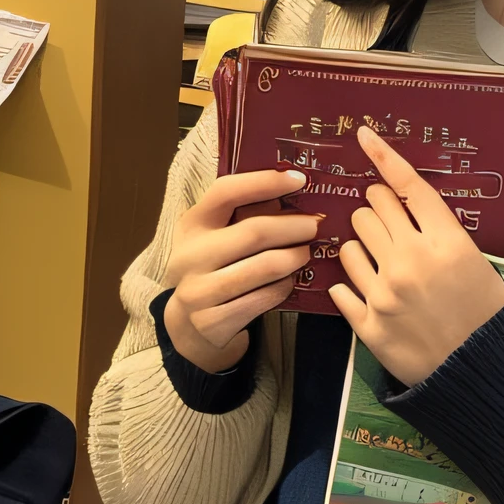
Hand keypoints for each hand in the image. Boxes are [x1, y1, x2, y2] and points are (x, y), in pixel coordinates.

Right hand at [162, 168, 321, 373]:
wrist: (187, 325)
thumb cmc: (212, 268)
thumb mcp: (214, 237)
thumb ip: (243, 214)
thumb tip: (292, 190)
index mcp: (192, 224)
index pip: (226, 192)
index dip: (263, 182)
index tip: (299, 179)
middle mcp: (191, 256)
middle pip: (254, 232)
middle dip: (294, 226)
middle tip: (315, 225)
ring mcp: (199, 291)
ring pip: (265, 267)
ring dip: (295, 256)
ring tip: (307, 252)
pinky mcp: (213, 321)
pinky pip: (264, 298)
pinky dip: (284, 286)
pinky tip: (289, 280)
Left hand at [330, 127, 503, 386]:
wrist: (482, 377)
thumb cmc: (488, 319)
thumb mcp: (478, 265)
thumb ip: (441, 235)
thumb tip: (404, 210)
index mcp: (447, 242)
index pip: (407, 187)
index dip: (383, 156)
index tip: (363, 135)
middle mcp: (411, 261)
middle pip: (371, 208)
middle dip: (376, 209)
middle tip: (387, 224)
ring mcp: (385, 293)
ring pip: (350, 244)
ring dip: (362, 246)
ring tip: (381, 263)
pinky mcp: (368, 324)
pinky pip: (341, 286)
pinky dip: (352, 285)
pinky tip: (370, 293)